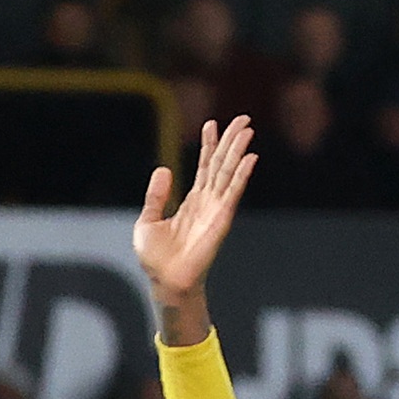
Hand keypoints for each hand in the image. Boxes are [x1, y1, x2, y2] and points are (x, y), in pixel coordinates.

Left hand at [132, 114, 257, 343]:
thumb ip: (156, 195)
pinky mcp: (221, 219)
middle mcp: (208, 202)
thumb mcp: (148, 220)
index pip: (204, 167)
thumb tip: (164, 169)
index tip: (211, 124)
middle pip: (222, 164)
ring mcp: (216, 209)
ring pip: (229, 172)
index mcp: (192, 201)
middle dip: (231, 140)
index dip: (209, 145)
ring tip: (247, 128)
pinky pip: (233, 192)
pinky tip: (250, 157)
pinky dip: (242, 174)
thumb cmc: (156, 259)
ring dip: (239, 150)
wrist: (165, 281)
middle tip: (242, 118)